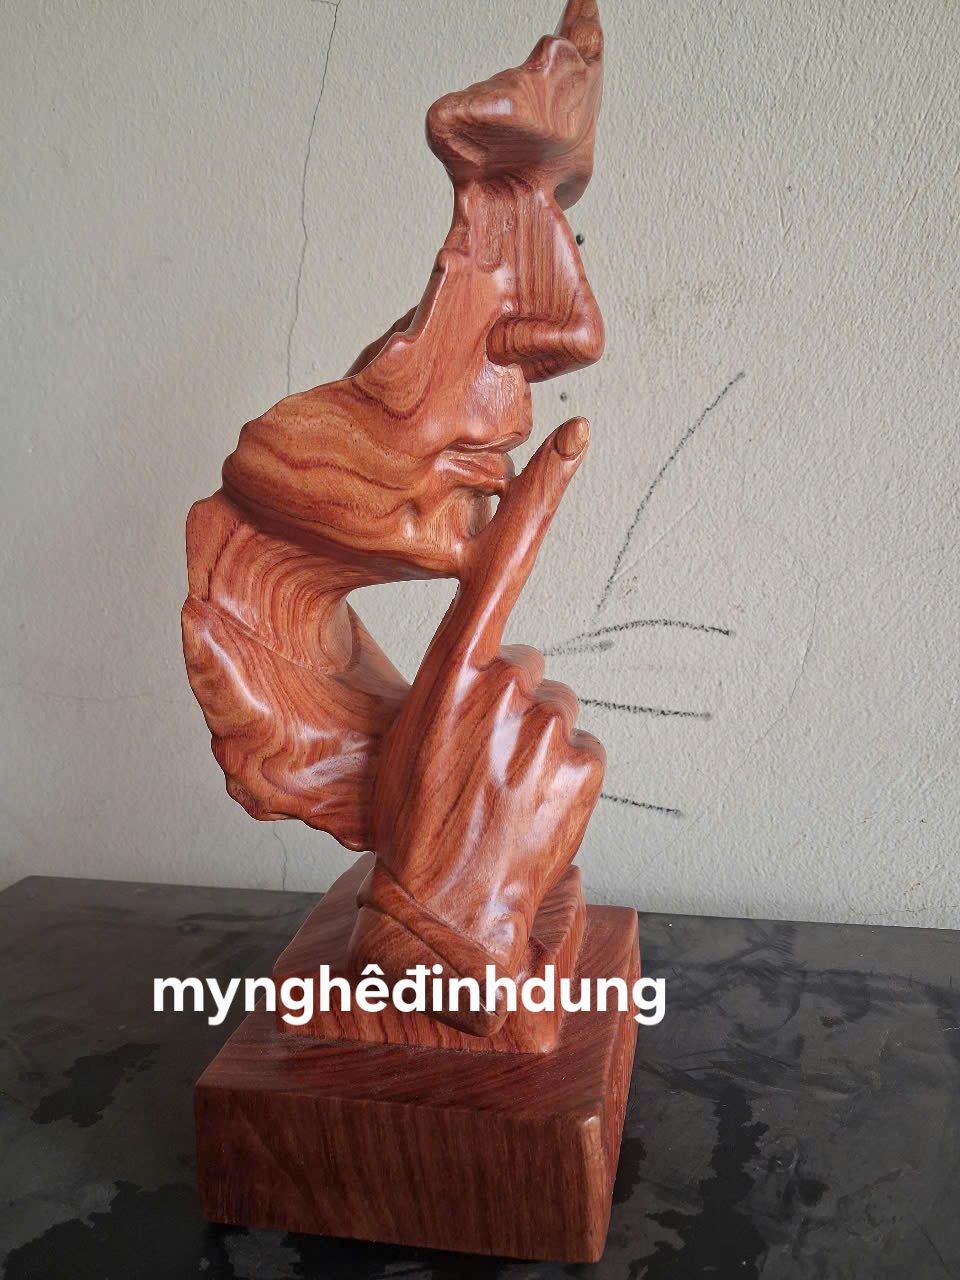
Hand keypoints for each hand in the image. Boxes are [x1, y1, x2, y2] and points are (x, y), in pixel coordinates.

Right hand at [356, 418, 603, 1017]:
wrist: (442, 915)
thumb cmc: (409, 822)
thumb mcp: (404, 741)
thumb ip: (452, 688)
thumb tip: (506, 671)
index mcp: (448, 673)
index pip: (501, 563)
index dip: (541, 496)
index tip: (577, 437)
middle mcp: (502, 687)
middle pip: (526, 663)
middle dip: (508, 703)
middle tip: (478, 762)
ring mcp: (547, 728)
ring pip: (554, 709)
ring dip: (534, 742)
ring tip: (500, 792)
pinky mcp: (584, 767)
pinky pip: (581, 750)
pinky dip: (561, 776)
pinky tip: (530, 811)